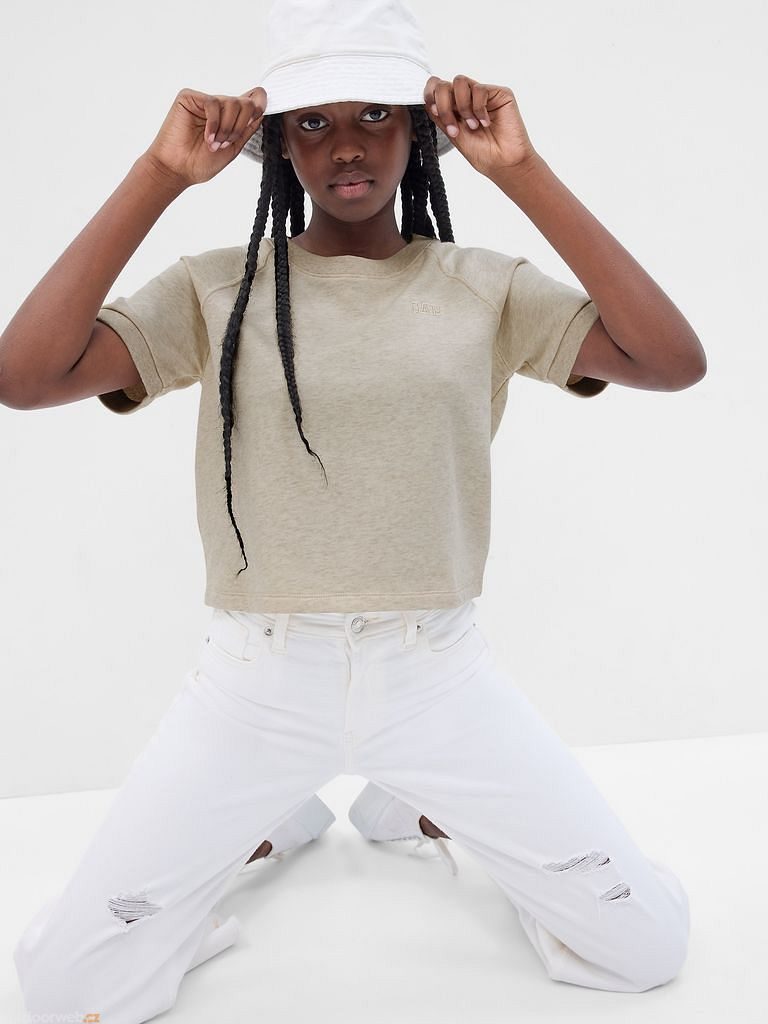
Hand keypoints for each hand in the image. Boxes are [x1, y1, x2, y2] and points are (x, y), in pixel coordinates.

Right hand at [143, 86, 266, 187]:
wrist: (178, 170)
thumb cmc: (200, 162)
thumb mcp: (233, 148)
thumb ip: (246, 130)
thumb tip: (260, 112)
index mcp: (230, 118)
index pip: (250, 101)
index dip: (259, 104)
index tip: (259, 114)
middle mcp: (218, 107)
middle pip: (244, 103)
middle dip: (240, 126)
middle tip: (226, 143)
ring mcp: (204, 102)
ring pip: (231, 102)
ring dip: (227, 128)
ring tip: (214, 143)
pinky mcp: (189, 98)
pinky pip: (213, 103)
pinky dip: (214, 123)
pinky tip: (207, 137)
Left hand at [424, 74, 537, 177]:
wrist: (503, 163)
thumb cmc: (483, 154)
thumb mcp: (454, 135)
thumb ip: (441, 117)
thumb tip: (427, 102)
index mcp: (453, 108)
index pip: (435, 89)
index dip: (430, 95)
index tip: (435, 112)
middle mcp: (466, 99)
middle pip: (443, 84)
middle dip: (444, 106)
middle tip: (454, 128)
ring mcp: (482, 94)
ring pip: (459, 82)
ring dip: (462, 107)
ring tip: (473, 126)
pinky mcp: (498, 93)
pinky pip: (479, 89)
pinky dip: (479, 108)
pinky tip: (486, 122)